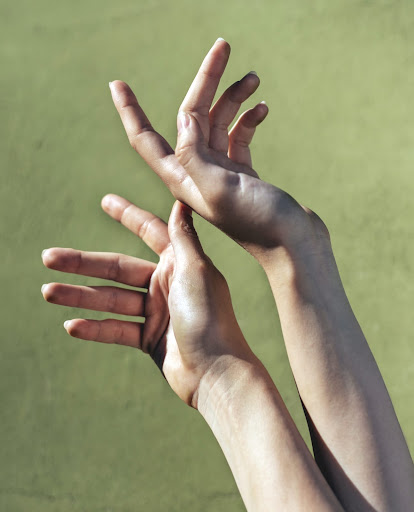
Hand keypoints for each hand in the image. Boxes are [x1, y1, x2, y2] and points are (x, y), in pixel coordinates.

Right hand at [41, 195, 256, 406]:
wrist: (216, 372)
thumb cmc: (210, 318)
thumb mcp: (195, 271)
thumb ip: (183, 237)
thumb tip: (183, 200)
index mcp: (179, 263)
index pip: (150, 232)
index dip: (128, 216)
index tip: (105, 200)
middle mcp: (165, 285)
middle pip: (117, 268)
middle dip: (83, 263)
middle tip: (48, 258)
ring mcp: (156, 313)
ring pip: (111, 299)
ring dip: (80, 296)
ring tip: (48, 292)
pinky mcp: (148, 339)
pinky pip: (116, 329)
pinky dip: (95, 327)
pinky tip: (71, 325)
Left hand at [109, 39, 328, 264]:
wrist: (294, 244)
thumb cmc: (260, 224)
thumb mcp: (220, 189)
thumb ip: (195, 154)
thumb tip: (183, 118)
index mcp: (184, 179)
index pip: (147, 140)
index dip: (130, 112)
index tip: (117, 84)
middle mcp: (198, 174)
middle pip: (191, 118)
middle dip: (206, 82)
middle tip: (222, 46)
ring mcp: (222, 173)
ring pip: (218, 123)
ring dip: (233, 97)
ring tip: (252, 77)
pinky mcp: (243, 173)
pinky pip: (238, 136)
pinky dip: (248, 119)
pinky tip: (262, 107)